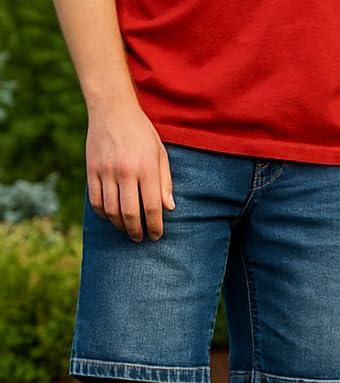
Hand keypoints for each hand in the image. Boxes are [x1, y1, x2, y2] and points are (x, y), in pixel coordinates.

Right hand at [86, 96, 173, 241]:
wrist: (112, 109)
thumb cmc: (141, 133)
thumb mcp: (160, 154)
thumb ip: (165, 182)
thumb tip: (169, 208)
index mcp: (146, 169)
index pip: (152, 208)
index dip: (154, 226)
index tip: (156, 235)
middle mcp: (125, 172)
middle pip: (129, 213)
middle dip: (136, 231)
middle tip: (140, 238)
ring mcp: (105, 171)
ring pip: (110, 210)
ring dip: (119, 225)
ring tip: (126, 230)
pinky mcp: (91, 169)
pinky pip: (95, 199)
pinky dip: (102, 213)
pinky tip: (109, 217)